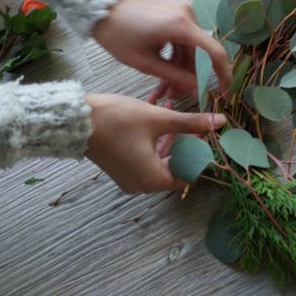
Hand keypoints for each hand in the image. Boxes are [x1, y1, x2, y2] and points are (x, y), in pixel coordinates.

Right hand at [85, 94, 225, 193]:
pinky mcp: (121, 167)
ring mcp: (130, 178)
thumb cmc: (116, 120)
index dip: (201, 154)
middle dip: (185, 141)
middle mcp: (142, 185)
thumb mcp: (159, 119)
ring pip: (160, 158)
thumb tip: (220, 122)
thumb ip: (192, 122)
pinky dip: (154, 139)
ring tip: (174, 109)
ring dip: (170, 136)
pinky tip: (159, 114)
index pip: (190, 174)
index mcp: (154, 180)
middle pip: (175, 166)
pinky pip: (145, 156)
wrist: (74, 120)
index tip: (208, 136)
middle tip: (195, 121)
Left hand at [92, 0, 231, 104]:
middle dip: (192, 78)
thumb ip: (176, 77)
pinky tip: (164, 73)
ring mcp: (182, 13)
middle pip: (201, 54)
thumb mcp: (145, 63)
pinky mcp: (175, 14)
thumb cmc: (117, 34)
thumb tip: (200, 91)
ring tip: (165, 91)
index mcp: (182, 26)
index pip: (215, 53)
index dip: (224, 75)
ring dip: (181, 71)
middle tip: (177, 97)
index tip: (224, 92)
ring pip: (191, 50)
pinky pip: (183, 41)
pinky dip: (176, 58)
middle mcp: (188, 15)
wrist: (99, 6)